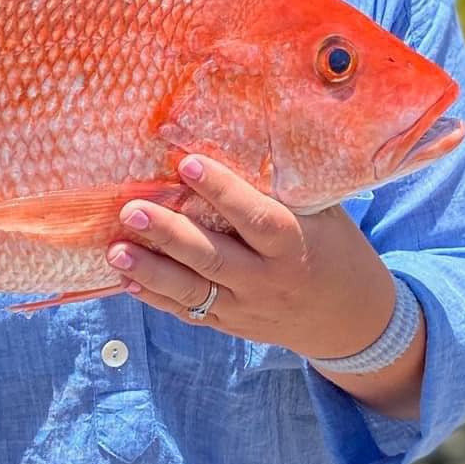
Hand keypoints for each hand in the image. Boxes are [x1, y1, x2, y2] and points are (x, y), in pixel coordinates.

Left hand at [106, 153, 397, 360]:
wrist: (349, 320)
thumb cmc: (334, 249)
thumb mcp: (323, 215)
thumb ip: (286, 189)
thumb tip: (242, 139)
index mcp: (294, 244)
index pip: (255, 217)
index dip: (222, 191)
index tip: (187, 163)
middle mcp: (268, 279)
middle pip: (214, 257)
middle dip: (170, 235)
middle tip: (131, 210)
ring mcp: (247, 307)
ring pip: (194, 291)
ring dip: (151, 271)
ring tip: (115, 250)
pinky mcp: (231, 325)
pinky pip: (189, 312)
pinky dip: (156, 298)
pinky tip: (125, 280)